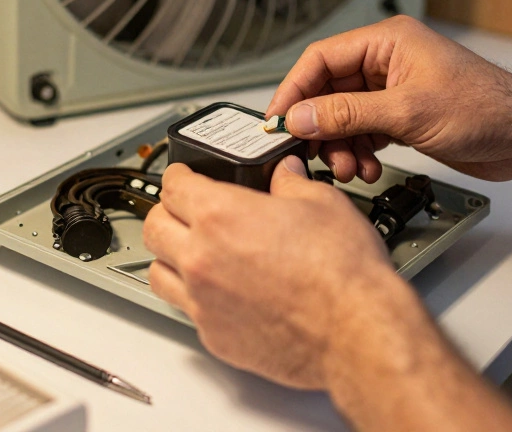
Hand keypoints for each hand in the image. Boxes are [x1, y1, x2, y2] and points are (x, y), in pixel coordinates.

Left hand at [143, 157, 409, 388]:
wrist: (358, 332)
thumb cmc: (343, 274)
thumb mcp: (323, 202)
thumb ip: (292, 182)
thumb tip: (284, 173)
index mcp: (220, 216)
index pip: (173, 185)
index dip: (179, 174)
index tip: (184, 175)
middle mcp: (202, 259)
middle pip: (154, 227)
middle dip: (166, 213)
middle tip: (183, 210)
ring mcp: (204, 302)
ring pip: (158, 272)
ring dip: (169, 256)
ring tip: (190, 251)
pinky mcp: (215, 336)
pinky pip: (187, 309)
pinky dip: (195, 296)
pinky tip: (218, 291)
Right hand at [265, 16, 511, 183]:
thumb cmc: (488, 108)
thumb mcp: (407, 112)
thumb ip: (347, 115)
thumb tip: (301, 116)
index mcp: (388, 41)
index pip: (321, 59)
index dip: (294, 90)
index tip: (278, 120)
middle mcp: (388, 62)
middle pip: (329, 91)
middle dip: (320, 126)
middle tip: (313, 152)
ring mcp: (395, 90)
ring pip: (344, 117)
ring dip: (340, 145)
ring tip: (348, 168)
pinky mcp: (404, 117)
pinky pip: (364, 132)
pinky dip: (360, 152)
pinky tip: (368, 167)